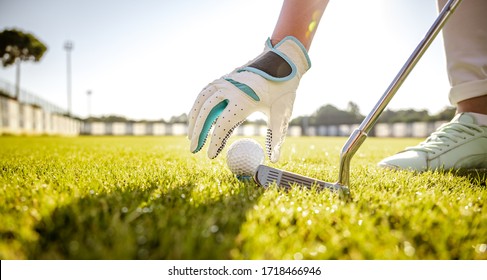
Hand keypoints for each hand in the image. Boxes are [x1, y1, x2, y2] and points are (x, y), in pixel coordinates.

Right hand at [188, 36, 310, 161]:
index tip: (209, 156)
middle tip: (193, 149)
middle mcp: (230, 88)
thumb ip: (275, 138)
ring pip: (201, 101)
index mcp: (244, 99)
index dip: (214, 142)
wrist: (283, 61)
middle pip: (206, 112)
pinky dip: (197, 106)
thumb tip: (273, 161)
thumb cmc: (283, 90)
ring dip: (194, 119)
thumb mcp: (281, 114)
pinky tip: (196, 118)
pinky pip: (205, 93)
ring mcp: (225, 81)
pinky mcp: (224, 78)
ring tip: (191, 136)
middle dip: (198, 133)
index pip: (223, 124)